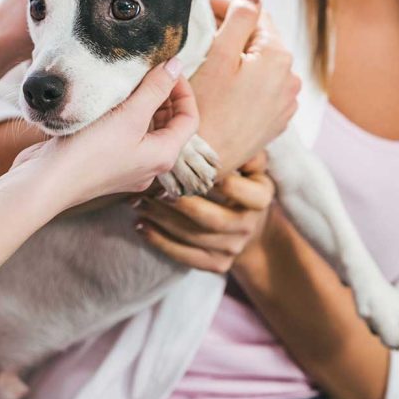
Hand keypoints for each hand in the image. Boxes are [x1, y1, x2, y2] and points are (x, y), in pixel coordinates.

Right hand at [9, 59, 199, 209]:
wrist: (46, 182)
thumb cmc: (89, 152)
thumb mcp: (128, 115)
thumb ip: (154, 89)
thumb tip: (176, 65)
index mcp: (163, 156)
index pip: (189, 119)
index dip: (183, 91)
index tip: (167, 69)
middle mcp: (149, 165)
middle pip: (169, 125)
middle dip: (163, 97)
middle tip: (147, 71)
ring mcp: (127, 167)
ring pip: (145, 130)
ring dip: (141, 105)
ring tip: (127, 82)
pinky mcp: (105, 164)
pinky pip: (124, 136)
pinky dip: (122, 117)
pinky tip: (106, 102)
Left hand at [133, 152, 274, 272]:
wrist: (251, 227)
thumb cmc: (242, 183)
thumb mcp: (251, 166)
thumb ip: (243, 149)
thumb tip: (231, 134)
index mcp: (261, 197)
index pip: (231, 187)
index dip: (203, 177)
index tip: (177, 166)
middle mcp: (248, 225)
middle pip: (209, 218)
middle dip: (177, 204)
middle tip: (150, 189)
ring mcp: (233, 248)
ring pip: (193, 237)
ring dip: (162, 220)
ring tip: (138, 203)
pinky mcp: (218, 264)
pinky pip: (186, 256)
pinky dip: (160, 242)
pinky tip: (140, 226)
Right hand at [191, 0, 299, 173]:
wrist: (207, 161)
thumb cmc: (207, 109)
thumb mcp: (219, 55)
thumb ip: (239, 18)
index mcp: (278, 56)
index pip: (256, 15)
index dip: (229, 8)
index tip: (205, 8)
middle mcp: (291, 79)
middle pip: (261, 42)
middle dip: (234, 34)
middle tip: (203, 34)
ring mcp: (286, 103)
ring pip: (262, 67)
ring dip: (241, 60)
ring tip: (212, 63)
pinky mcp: (276, 122)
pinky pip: (263, 91)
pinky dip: (246, 83)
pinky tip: (224, 89)